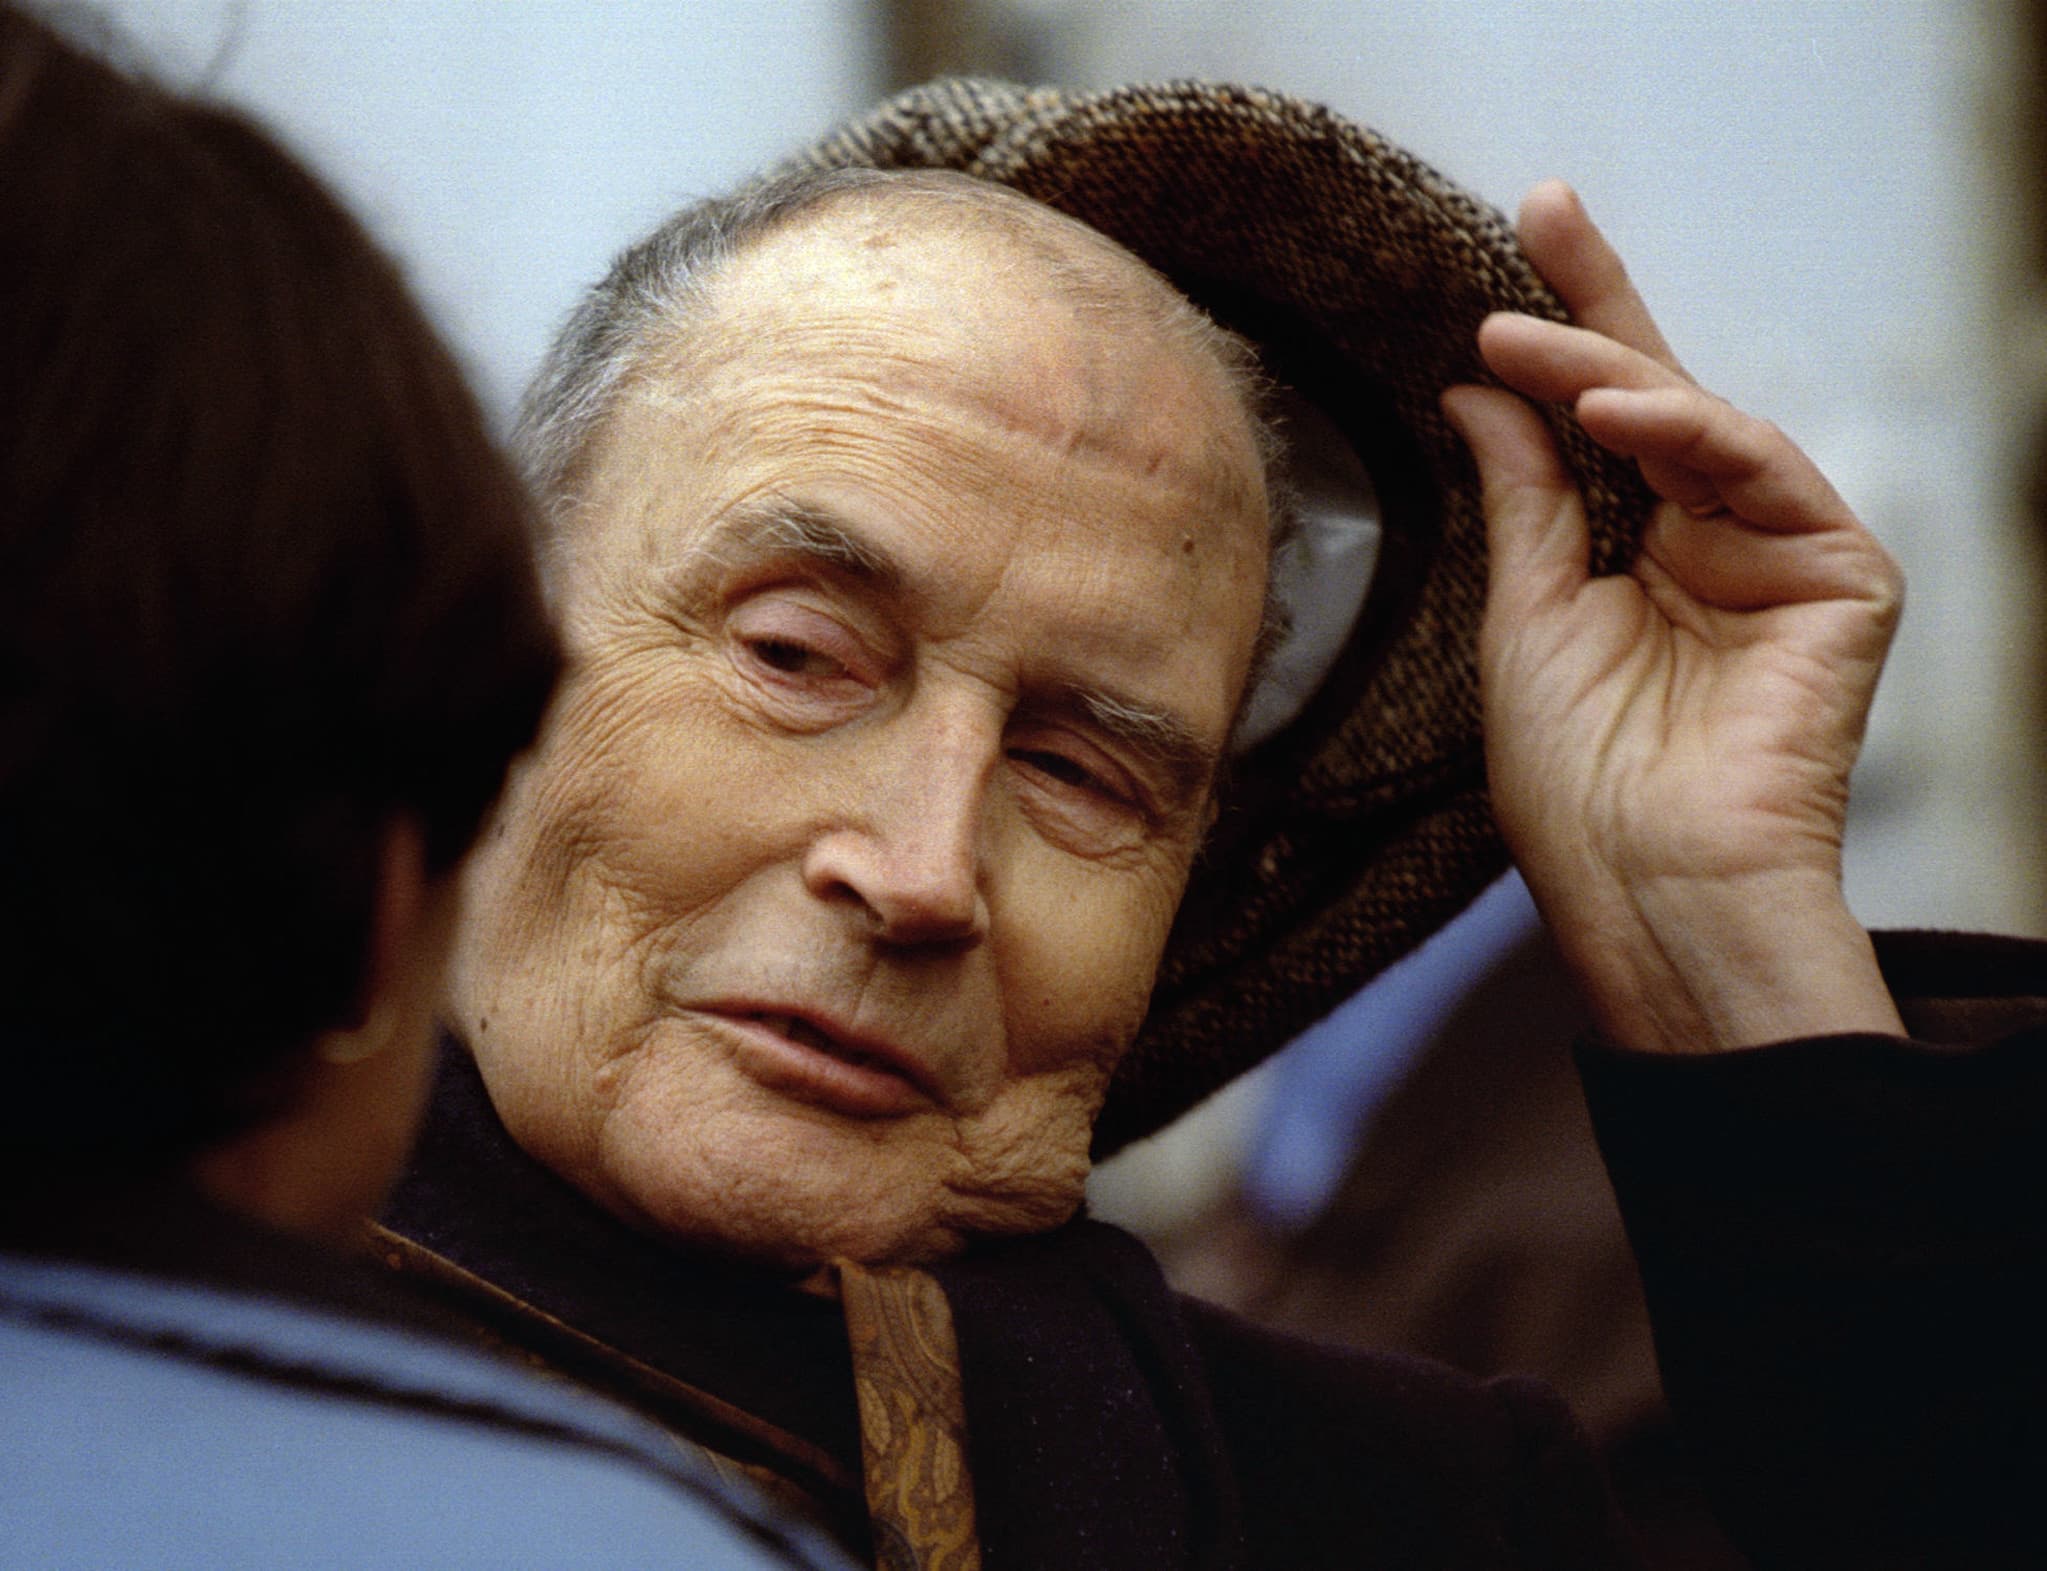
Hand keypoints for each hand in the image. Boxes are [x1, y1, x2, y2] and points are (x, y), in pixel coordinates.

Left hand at [1443, 182, 1904, 1053]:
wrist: (1644, 890)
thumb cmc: (1576, 785)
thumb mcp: (1525, 617)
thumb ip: (1524, 497)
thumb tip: (1483, 384)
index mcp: (1641, 556)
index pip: (1598, 423)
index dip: (1560, 336)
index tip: (1501, 260)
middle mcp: (1713, 543)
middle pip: (1658, 391)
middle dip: (1598, 299)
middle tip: (1543, 205)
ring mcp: (1781, 555)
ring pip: (1703, 420)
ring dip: (1610, 368)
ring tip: (1522, 336)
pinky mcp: (1843, 577)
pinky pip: (1764, 472)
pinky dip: (1692, 431)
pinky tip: (1614, 408)